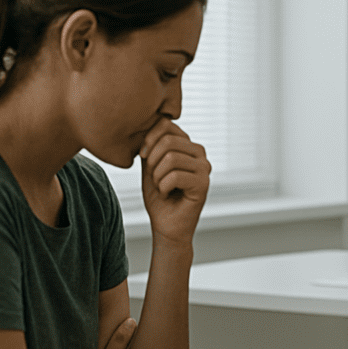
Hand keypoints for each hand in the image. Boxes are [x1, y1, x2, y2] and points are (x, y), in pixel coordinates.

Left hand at [140, 118, 210, 246]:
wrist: (165, 225)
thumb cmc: (158, 196)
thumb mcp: (150, 165)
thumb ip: (151, 145)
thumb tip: (146, 124)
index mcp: (187, 144)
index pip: (167, 124)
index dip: (149, 138)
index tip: (143, 156)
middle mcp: (200, 153)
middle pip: (168, 141)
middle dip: (152, 161)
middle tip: (154, 178)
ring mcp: (205, 168)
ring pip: (171, 158)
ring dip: (157, 177)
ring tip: (161, 187)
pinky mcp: (204, 184)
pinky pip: (175, 176)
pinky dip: (163, 187)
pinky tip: (168, 194)